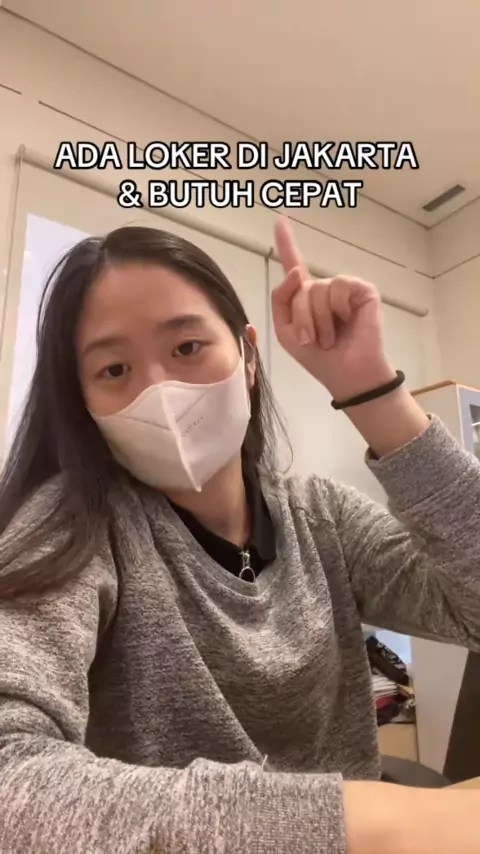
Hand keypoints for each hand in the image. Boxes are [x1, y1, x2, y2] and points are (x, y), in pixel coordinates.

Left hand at [271, 217, 395, 401]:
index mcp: (306, 298)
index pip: (294, 265)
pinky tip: (347, 322)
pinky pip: (340, 288)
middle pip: (301, 288)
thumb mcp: (285, 331)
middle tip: (314, 341)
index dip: (287, 242)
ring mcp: (345, 289)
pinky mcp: (363, 291)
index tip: (280, 218)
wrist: (347, 375)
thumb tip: (298, 271)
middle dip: (302, 318)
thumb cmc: (318, 358)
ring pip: (318, 290)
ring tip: (331, 338)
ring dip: (319, 320)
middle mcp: (325, 289)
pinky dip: (338, 310)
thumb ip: (282, 299)